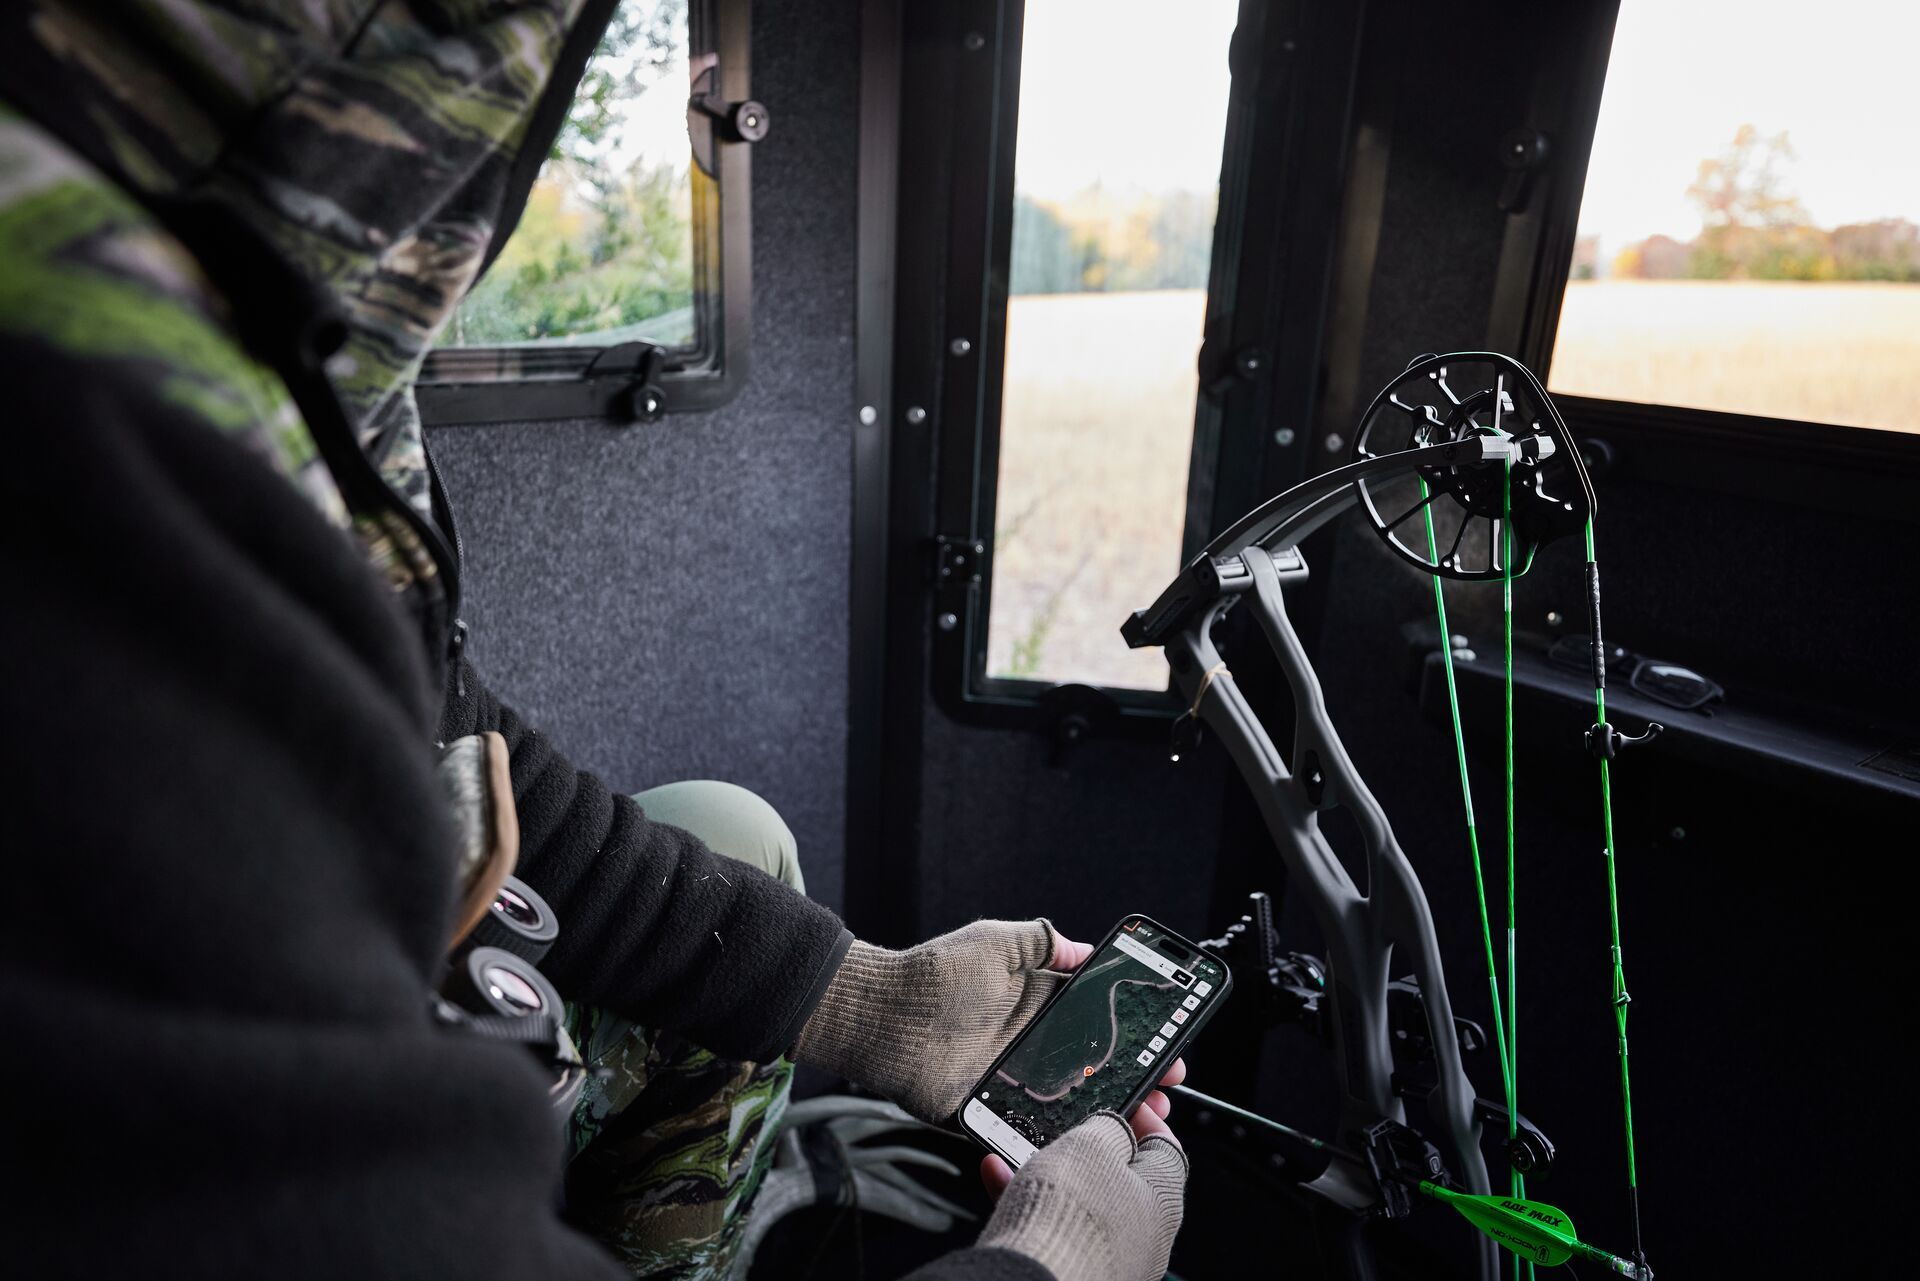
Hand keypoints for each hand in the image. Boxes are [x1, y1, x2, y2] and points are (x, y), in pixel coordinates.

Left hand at [793, 921, 1188, 1123]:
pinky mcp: (988, 1111)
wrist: (880, 1016)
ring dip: (1110, 1112)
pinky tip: (1091, 1142)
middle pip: (1095, 1067)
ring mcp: (1010, 1080)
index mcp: (1036, 1004)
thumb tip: (1085, 947)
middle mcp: (1028, 1044)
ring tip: (1143, 1119)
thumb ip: (1042, 942)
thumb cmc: (933, 974)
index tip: (1169, 1041)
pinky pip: (1029, 1129)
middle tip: (1167, 1088)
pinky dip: (1060, 1137)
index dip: (1135, 1031)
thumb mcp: (995, 942)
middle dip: (1136, 1077)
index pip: (1098, 1020)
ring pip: (1071, 1102)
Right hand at [974, 1111, 1187, 1280]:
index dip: (1143, 1118)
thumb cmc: (1072, 1214)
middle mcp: (1144, 1235)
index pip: (1165, 1149)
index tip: (1123, 1103)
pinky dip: (1029, 1197)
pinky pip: (1053, 1223)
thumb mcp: (1092, 1143)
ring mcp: (1110, 1255)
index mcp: (1164, 1201)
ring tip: (1019, 1146)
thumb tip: (1112, 1127)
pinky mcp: (1075, 1267)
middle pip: (1120, 1176)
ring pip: (1080, 1199)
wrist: (1032, 1278)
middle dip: (1088, 1147)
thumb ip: (1109, 1126)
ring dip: (1049, 1169)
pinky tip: (1001, 1173)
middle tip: (1066, 1127)